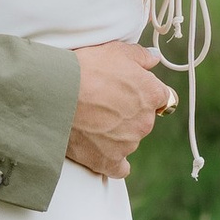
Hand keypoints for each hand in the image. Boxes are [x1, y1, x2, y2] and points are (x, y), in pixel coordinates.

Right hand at [66, 39, 173, 180]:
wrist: (56, 94)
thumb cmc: (85, 69)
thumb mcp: (116, 50)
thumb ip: (141, 56)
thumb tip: (153, 59)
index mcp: (152, 95)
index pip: (162, 98)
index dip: (145, 93)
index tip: (131, 91)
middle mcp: (145, 122)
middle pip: (144, 119)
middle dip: (129, 112)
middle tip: (104, 102)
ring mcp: (128, 143)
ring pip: (129, 140)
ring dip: (116, 133)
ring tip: (91, 120)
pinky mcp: (108, 160)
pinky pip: (119, 168)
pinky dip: (113, 161)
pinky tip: (104, 152)